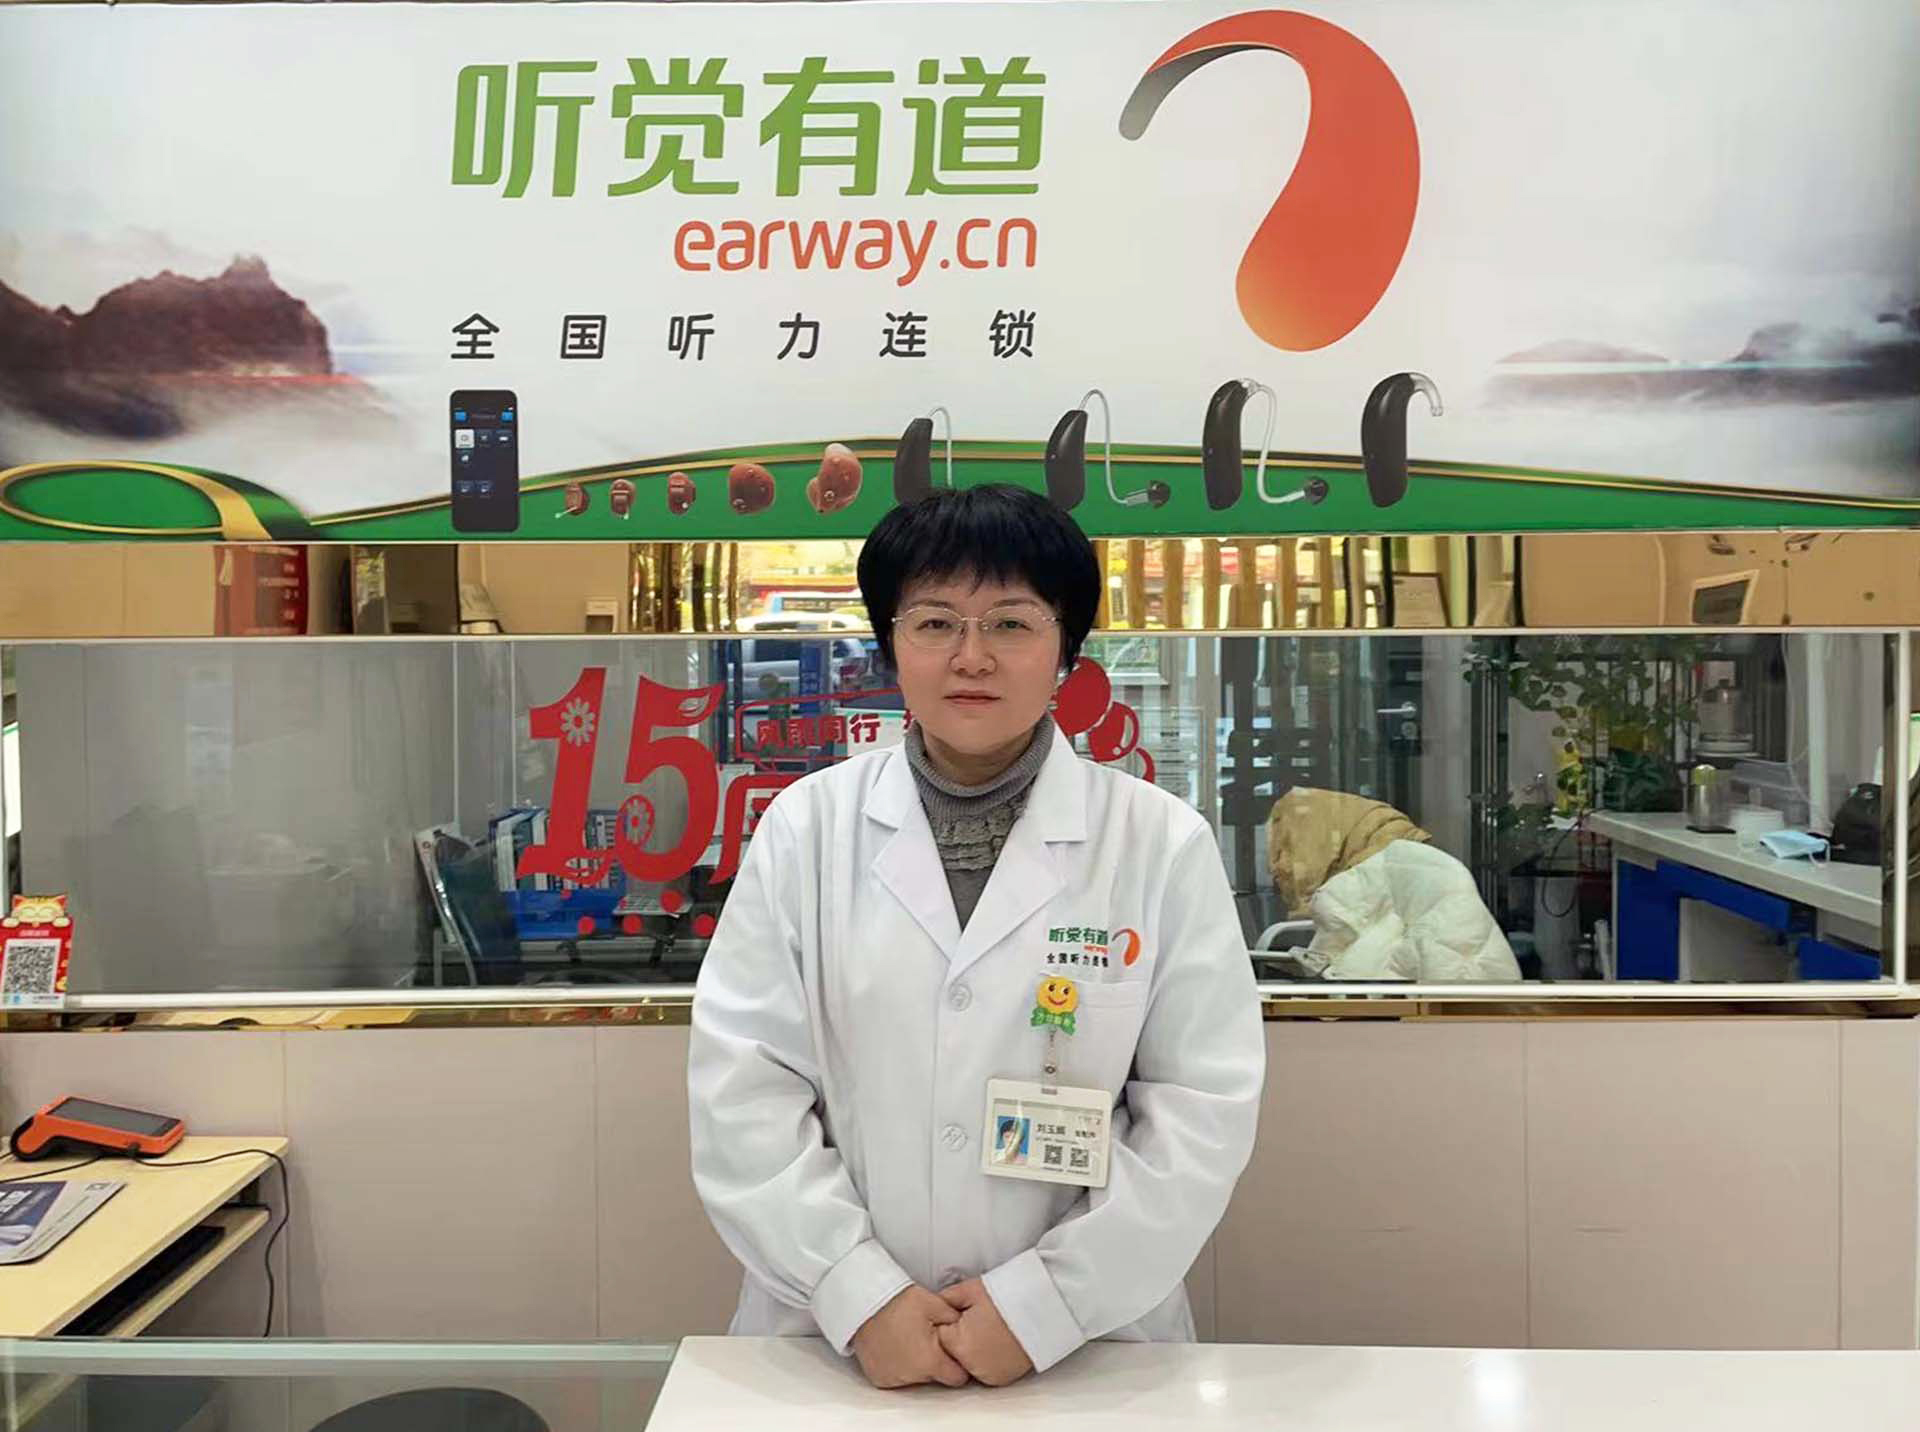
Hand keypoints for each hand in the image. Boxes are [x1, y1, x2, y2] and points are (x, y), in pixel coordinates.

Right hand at [850, 1285, 970, 1390]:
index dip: (958, 1364)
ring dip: (916, 1364)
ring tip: (909, 1339)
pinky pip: (896, 1378)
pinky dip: (898, 1367)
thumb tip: (970, 1328)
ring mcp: (894, 1379)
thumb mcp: (933, 1303)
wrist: (863, 1304)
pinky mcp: (879, 1379)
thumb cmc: (897, 1302)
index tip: (952, 1352)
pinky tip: (895, 1347)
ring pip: (916, 1378)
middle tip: (927, 1338)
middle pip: (936, 1377)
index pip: (957, 1377)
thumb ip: (955, 1319)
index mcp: (931, 1361)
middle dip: (936, 1362)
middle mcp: (913, 1376)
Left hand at [936, 1278, 1033, 1386]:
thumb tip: (934, 1304)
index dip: (950, 1323)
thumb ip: (946, 1299)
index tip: (964, 1314)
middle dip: (958, 1338)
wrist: (1042, 1308)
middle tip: (979, 1321)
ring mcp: (988, 1374)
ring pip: (967, 1364)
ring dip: (972, 1352)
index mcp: (960, 1343)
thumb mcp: (971, 1290)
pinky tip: (997, 1343)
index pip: (940, 1337)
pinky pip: (984, 1371)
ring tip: (990, 1331)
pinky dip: (986, 1361)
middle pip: (952, 1353)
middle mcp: (971, 1365)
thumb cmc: (1008, 1296)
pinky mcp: (1001, 1379)